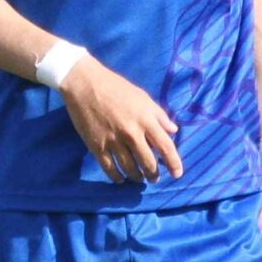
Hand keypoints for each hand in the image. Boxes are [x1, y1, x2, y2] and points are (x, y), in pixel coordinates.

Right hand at [60, 58, 183, 182]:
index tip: (177, 174)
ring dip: (137, 177)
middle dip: (154, 174)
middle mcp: (131, 133)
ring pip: (130, 169)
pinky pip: (109, 169)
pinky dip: (117, 177)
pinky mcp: (96, 146)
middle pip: (148, 162)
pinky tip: (121, 179)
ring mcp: (113, 141)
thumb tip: (174, 131)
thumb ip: (159, 115)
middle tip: (154, 178)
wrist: (84, 83)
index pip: (165, 146)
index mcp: (145, 119)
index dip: (174, 163)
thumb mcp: (143, 97)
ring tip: (139, 178)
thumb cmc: (116, 87)